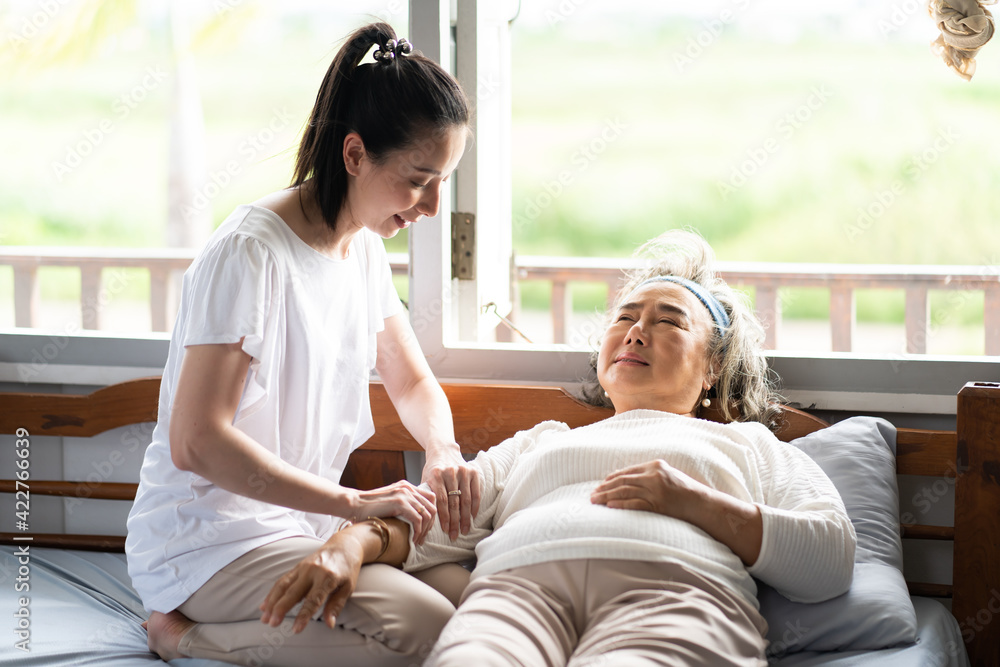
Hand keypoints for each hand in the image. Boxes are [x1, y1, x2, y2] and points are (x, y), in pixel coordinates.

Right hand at [259, 533, 363, 634]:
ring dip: (272, 602)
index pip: (313, 600)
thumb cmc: (347, 569)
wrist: (343, 546)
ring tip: (264, 618)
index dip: (303, 616)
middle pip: (293, 592)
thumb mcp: (347, 587)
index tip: (296, 630)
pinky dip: (272, 593)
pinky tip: (265, 606)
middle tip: (272, 624)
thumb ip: (336, 605)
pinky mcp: (297, 566)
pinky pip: (282, 580)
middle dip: (281, 609)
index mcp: (328, 578)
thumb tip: (330, 624)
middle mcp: (313, 571)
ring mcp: (303, 567)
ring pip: (283, 586)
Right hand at [349, 480, 436, 544]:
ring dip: (424, 531)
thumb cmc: (369, 507)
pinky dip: (417, 532)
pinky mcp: (400, 503)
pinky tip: (412, 539)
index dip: (432, 514)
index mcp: (407, 486)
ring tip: (418, 541)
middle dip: (431, 525)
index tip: (426, 528)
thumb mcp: (390, 501)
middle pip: (432, 506)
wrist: (354, 504)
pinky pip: (418, 519)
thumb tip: (416, 518)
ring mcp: (404, 494)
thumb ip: (403, 504)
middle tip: (423, 538)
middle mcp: (408, 488)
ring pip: (427, 514)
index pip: (430, 498)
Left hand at [422, 451, 480, 540]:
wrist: (444, 451)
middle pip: (454, 502)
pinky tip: (472, 517)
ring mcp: (463, 472)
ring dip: (466, 517)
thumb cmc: (433, 470)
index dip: (444, 517)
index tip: (445, 530)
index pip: (442, 501)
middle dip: (455, 521)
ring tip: (465, 529)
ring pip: (465, 499)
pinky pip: (475, 493)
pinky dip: (474, 506)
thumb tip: (423, 519)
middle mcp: (450, 473)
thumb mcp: (426, 479)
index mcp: (436, 475)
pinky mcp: (473, 472)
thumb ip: (426, 496)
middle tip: (455, 535)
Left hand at [589, 459, 705, 521]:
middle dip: (605, 488)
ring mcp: (655, 490)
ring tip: (595, 501)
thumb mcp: (668, 476)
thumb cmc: (686, 491)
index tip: (601, 484)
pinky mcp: (658, 504)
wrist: (703, 503)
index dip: (611, 478)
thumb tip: (628, 481)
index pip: (628, 471)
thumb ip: (650, 476)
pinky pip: (634, 504)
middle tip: (592, 494)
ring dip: (607, 496)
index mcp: (655, 465)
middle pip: (623, 481)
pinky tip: (610, 506)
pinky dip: (620, 504)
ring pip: (625, 491)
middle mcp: (653, 475)